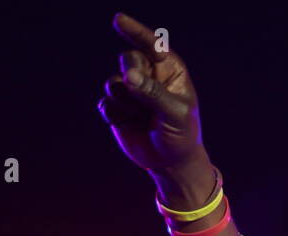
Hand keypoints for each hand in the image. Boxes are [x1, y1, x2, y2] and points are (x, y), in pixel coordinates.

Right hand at [97, 13, 203, 172]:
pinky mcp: (117, 108)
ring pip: (113, 82)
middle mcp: (149, 77)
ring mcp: (132, 92)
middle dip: (132, 74)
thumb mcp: (174, 114)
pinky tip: (128, 123)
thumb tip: (128, 75)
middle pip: (128, 59)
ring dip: (124, 100)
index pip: (152, 45)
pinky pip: (105, 103)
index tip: (119, 20)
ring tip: (140, 115)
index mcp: (170, 72)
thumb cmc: (181, 136)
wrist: (171, 163)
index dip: (135, 32)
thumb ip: (152, 93)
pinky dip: (115, 114)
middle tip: (142, 93)